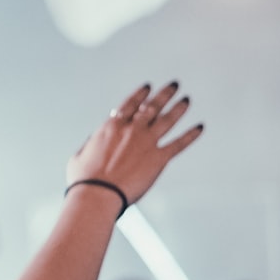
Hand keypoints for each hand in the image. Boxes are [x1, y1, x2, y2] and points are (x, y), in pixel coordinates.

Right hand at [67, 82, 202, 206]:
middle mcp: (131, 129)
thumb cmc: (84, 178)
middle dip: (164, 94)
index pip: (130, 104)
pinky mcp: (159, 158)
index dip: (141, 94)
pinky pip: (179, 143)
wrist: (98, 194)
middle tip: (174, 85)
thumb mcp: (79, 155)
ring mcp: (146, 142)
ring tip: (186, 100)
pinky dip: (191, 135)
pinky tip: (200, 127)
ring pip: (167, 120)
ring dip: (179, 108)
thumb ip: (90, 143)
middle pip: (152, 107)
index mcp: (111, 126)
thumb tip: (94, 139)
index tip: (148, 87)